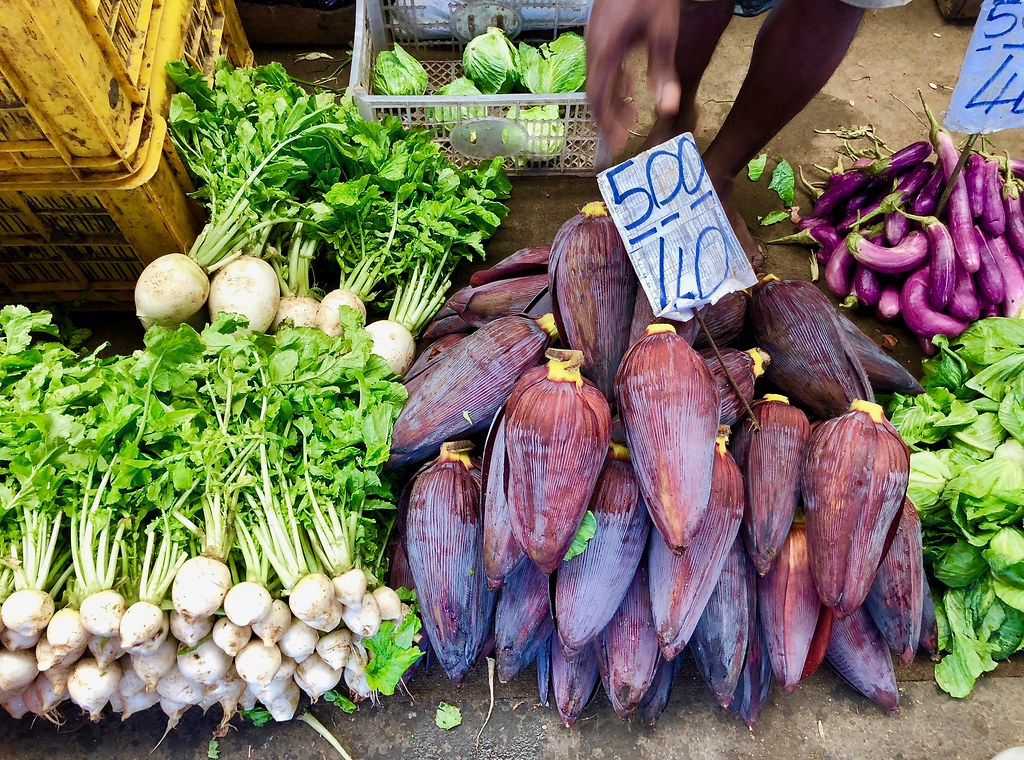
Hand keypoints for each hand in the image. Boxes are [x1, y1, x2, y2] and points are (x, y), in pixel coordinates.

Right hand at [585, 0, 681, 158]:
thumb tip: (667, 110)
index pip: (598, 98)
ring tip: (629, 114)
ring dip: (612, 98)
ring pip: (597, 77)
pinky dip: (613, 79)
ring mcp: (595, 37)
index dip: (606, 124)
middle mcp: (594, 46)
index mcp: (606, 51)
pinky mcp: (601, 30)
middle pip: (595, 91)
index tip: (615, 143)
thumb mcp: (664, 35)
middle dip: (609, 115)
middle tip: (624, 133)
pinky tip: (627, 84)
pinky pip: (601, 63)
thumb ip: (663, 73)